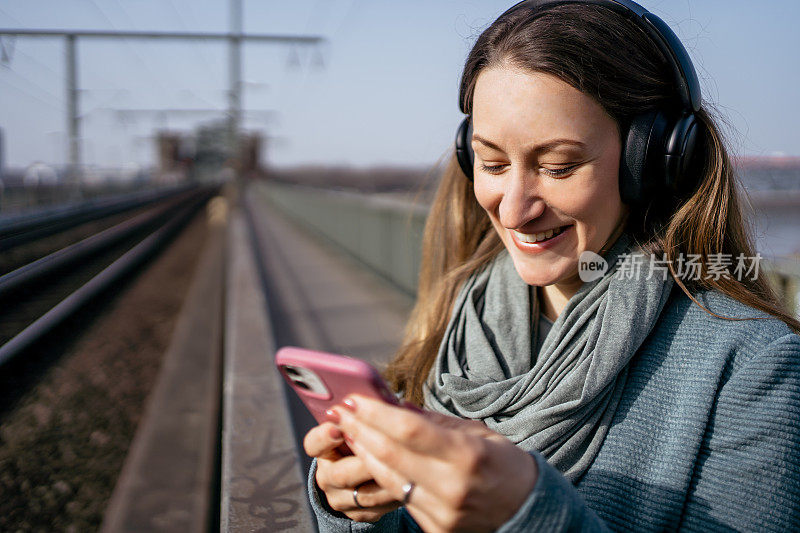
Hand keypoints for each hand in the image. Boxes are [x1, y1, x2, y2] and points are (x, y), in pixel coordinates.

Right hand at [303, 419, 400, 521]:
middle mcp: (326, 475)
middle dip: (366, 460)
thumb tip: (391, 402)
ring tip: (408, 468)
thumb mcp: (361, 426)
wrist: (362, 474)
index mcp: (322, 448)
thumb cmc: (365, 439)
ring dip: (387, 481)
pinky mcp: (357, 514)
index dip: (326, 436)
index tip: (340, 427)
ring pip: (363, 495)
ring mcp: (339, 498)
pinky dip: (395, 497)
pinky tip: (410, 484)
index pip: (314, 443)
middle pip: (341, 473)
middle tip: (386, 447)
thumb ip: (370, 416)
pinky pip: (377, 509)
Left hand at [332, 396, 538, 532]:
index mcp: (467, 456)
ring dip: (363, 452)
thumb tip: (393, 405)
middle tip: (341, 412)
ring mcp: (442, 512)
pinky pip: (400, 497)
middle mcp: (452, 487)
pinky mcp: (435, 529)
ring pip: (388, 478)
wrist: (526, 509)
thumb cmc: (502, 463)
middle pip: (390, 455)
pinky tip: (370, 457)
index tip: (354, 399)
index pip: (409, 431)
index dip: (375, 414)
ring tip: (349, 431)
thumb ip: (432, 421)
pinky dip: (382, 475)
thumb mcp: (475, 432)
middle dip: (360, 430)